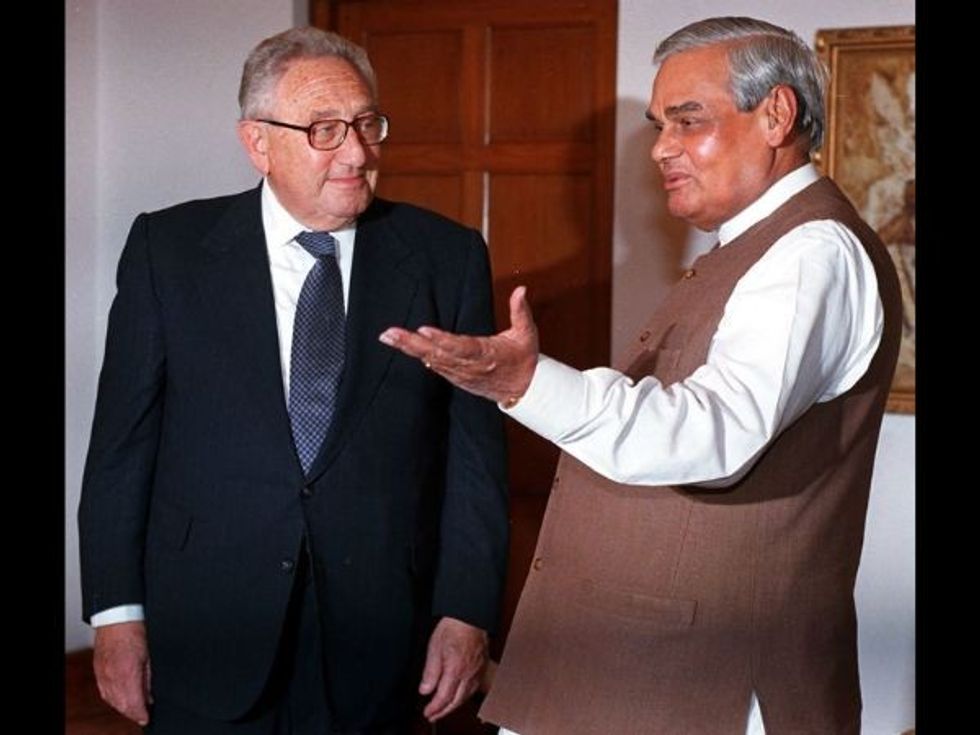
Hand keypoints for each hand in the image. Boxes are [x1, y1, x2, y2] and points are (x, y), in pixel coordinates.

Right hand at [93, 621, 152, 725]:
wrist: (115, 620)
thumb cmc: (134, 633)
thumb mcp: (148, 658)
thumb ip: (147, 680)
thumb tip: (149, 696)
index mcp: (128, 673)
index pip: (133, 703)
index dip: (140, 714)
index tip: (146, 718)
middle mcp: (113, 677)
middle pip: (121, 705)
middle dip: (132, 713)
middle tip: (142, 715)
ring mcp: (103, 675)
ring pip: (111, 701)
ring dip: (123, 708)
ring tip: (133, 709)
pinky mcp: (98, 672)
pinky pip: (104, 692)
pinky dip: (113, 699)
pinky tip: (120, 700)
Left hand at [379, 286, 538, 404]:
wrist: (523, 389)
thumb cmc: (524, 360)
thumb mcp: (527, 334)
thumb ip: (521, 311)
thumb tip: (521, 290)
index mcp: (487, 354)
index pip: (461, 347)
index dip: (442, 340)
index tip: (423, 331)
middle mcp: (470, 366)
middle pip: (437, 354)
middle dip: (412, 344)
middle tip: (390, 334)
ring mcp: (461, 373)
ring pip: (431, 360)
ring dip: (409, 349)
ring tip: (389, 337)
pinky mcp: (456, 377)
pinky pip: (434, 366)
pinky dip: (418, 356)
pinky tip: (403, 347)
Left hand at [418, 617, 488, 721]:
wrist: (471, 616)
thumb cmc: (454, 627)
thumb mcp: (434, 648)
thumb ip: (430, 672)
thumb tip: (425, 689)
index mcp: (456, 670)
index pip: (444, 697)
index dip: (434, 708)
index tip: (427, 712)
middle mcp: (469, 674)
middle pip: (456, 701)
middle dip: (444, 712)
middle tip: (433, 716)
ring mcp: (478, 671)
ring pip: (466, 696)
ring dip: (454, 706)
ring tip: (444, 709)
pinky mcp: (482, 667)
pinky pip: (474, 688)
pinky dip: (464, 696)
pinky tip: (459, 695)